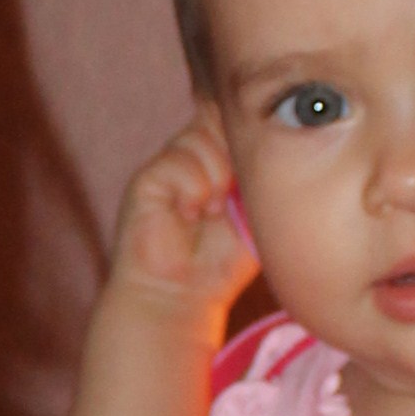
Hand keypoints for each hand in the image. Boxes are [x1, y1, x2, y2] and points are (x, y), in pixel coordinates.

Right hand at [106, 103, 256, 324]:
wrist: (181, 297)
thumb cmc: (221, 262)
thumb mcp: (253, 211)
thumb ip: (259, 173)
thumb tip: (268, 137)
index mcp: (217, 159)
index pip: (231, 118)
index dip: (246, 131)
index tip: (258, 162)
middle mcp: (190, 157)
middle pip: (216, 117)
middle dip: (234, 152)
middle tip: (233, 195)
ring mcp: (167, 166)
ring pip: (199, 137)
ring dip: (216, 174)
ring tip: (213, 212)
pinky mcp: (146, 180)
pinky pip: (177, 162)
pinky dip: (194, 188)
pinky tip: (192, 215)